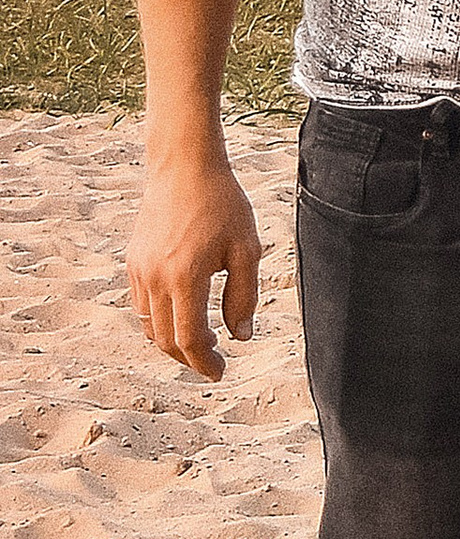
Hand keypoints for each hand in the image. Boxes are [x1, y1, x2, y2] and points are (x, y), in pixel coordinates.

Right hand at [129, 152, 261, 379]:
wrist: (184, 166)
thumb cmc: (223, 204)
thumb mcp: (247, 250)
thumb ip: (244, 297)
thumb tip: (241, 336)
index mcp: (185, 278)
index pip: (189, 339)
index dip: (205, 363)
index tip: (220, 372)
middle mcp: (155, 278)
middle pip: (164, 340)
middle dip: (188, 359)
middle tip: (213, 362)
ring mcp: (139, 270)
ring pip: (148, 326)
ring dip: (171, 342)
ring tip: (201, 341)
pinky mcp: (133, 261)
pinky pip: (141, 305)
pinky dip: (159, 321)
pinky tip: (183, 315)